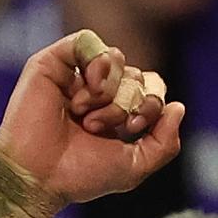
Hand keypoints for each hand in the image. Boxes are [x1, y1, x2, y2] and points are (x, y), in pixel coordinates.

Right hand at [0, 29, 184, 208]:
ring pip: (115, 57)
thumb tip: (178, 107)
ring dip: (108, 89)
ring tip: (85, 115)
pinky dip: (95, 63)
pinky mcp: (52, 63)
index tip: (133, 127)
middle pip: (136, 74)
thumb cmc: (82, 174)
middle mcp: (98, 90)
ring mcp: (75, 75)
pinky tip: (87, 88)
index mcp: (118, 110)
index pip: (152, 87)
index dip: (152, 102)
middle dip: (126, 102)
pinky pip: (87, 40)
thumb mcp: (137, 165)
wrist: (39, 177)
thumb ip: (166, 141)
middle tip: (99, 127)